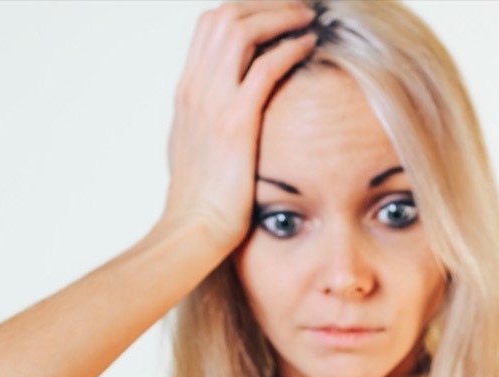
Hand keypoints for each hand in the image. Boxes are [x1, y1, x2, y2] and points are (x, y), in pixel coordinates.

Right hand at [159, 1, 316, 256]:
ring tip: (308, 18)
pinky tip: (309, 45)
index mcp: (188, 92)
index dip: (245, 11)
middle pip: (224, 17)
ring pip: (240, 31)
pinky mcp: (234, 124)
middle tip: (299, 8)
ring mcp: (211, 104)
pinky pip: (263, 68)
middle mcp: (196, 89)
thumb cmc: (202, 202)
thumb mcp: (198, 151)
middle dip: (264, 5)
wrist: (192, 232)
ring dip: (278, 17)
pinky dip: (288, 48)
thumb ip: (210, 125)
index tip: (277, 14)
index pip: (210, 27)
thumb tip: (227, 118)